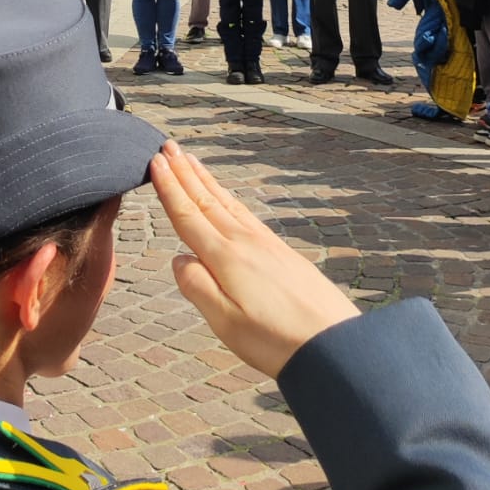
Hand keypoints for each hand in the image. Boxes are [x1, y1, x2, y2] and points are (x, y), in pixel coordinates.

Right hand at [151, 141, 358, 378]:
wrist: (333, 344)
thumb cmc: (276, 340)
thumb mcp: (225, 322)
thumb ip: (197, 287)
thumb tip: (178, 259)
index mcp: (225, 257)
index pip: (188, 215)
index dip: (169, 187)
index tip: (156, 161)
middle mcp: (244, 242)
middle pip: (206, 200)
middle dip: (184, 173)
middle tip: (168, 146)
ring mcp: (265, 244)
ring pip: (227, 202)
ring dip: (206, 180)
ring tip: (192, 160)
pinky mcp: (281, 252)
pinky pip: (246, 213)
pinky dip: (229, 197)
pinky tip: (227, 198)